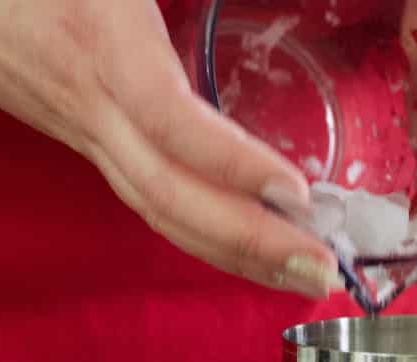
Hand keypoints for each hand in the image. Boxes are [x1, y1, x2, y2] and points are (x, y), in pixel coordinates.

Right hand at [0, 0, 342, 298]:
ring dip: (238, 258)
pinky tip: (255, 257)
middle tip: (322, 271)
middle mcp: (98, 112)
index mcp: (102, 50)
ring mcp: (93, 141)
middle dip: (253, 244)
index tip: (297, 192)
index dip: (233, 164)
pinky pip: (157, 209)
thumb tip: (219, 6)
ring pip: (166, 217)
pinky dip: (209, 240)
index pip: (174, 126)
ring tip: (303, 279)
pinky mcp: (95, 152)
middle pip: (176, 199)